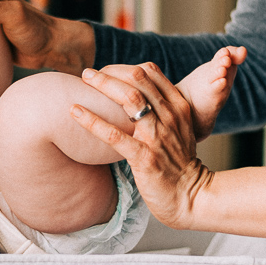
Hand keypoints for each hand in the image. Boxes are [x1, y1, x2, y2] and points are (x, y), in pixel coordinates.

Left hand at [70, 62, 212, 229]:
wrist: (190, 196)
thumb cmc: (178, 162)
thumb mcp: (178, 128)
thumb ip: (161, 108)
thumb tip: (132, 92)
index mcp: (178, 106)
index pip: (149, 72)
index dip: (123, 68)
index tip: (105, 72)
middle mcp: (170, 116)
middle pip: (137, 80)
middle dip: (109, 72)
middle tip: (87, 74)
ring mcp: (157, 136)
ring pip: (129, 98)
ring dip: (102, 85)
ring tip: (81, 82)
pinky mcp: (144, 157)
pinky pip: (114, 135)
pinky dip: (92, 120)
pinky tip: (75, 111)